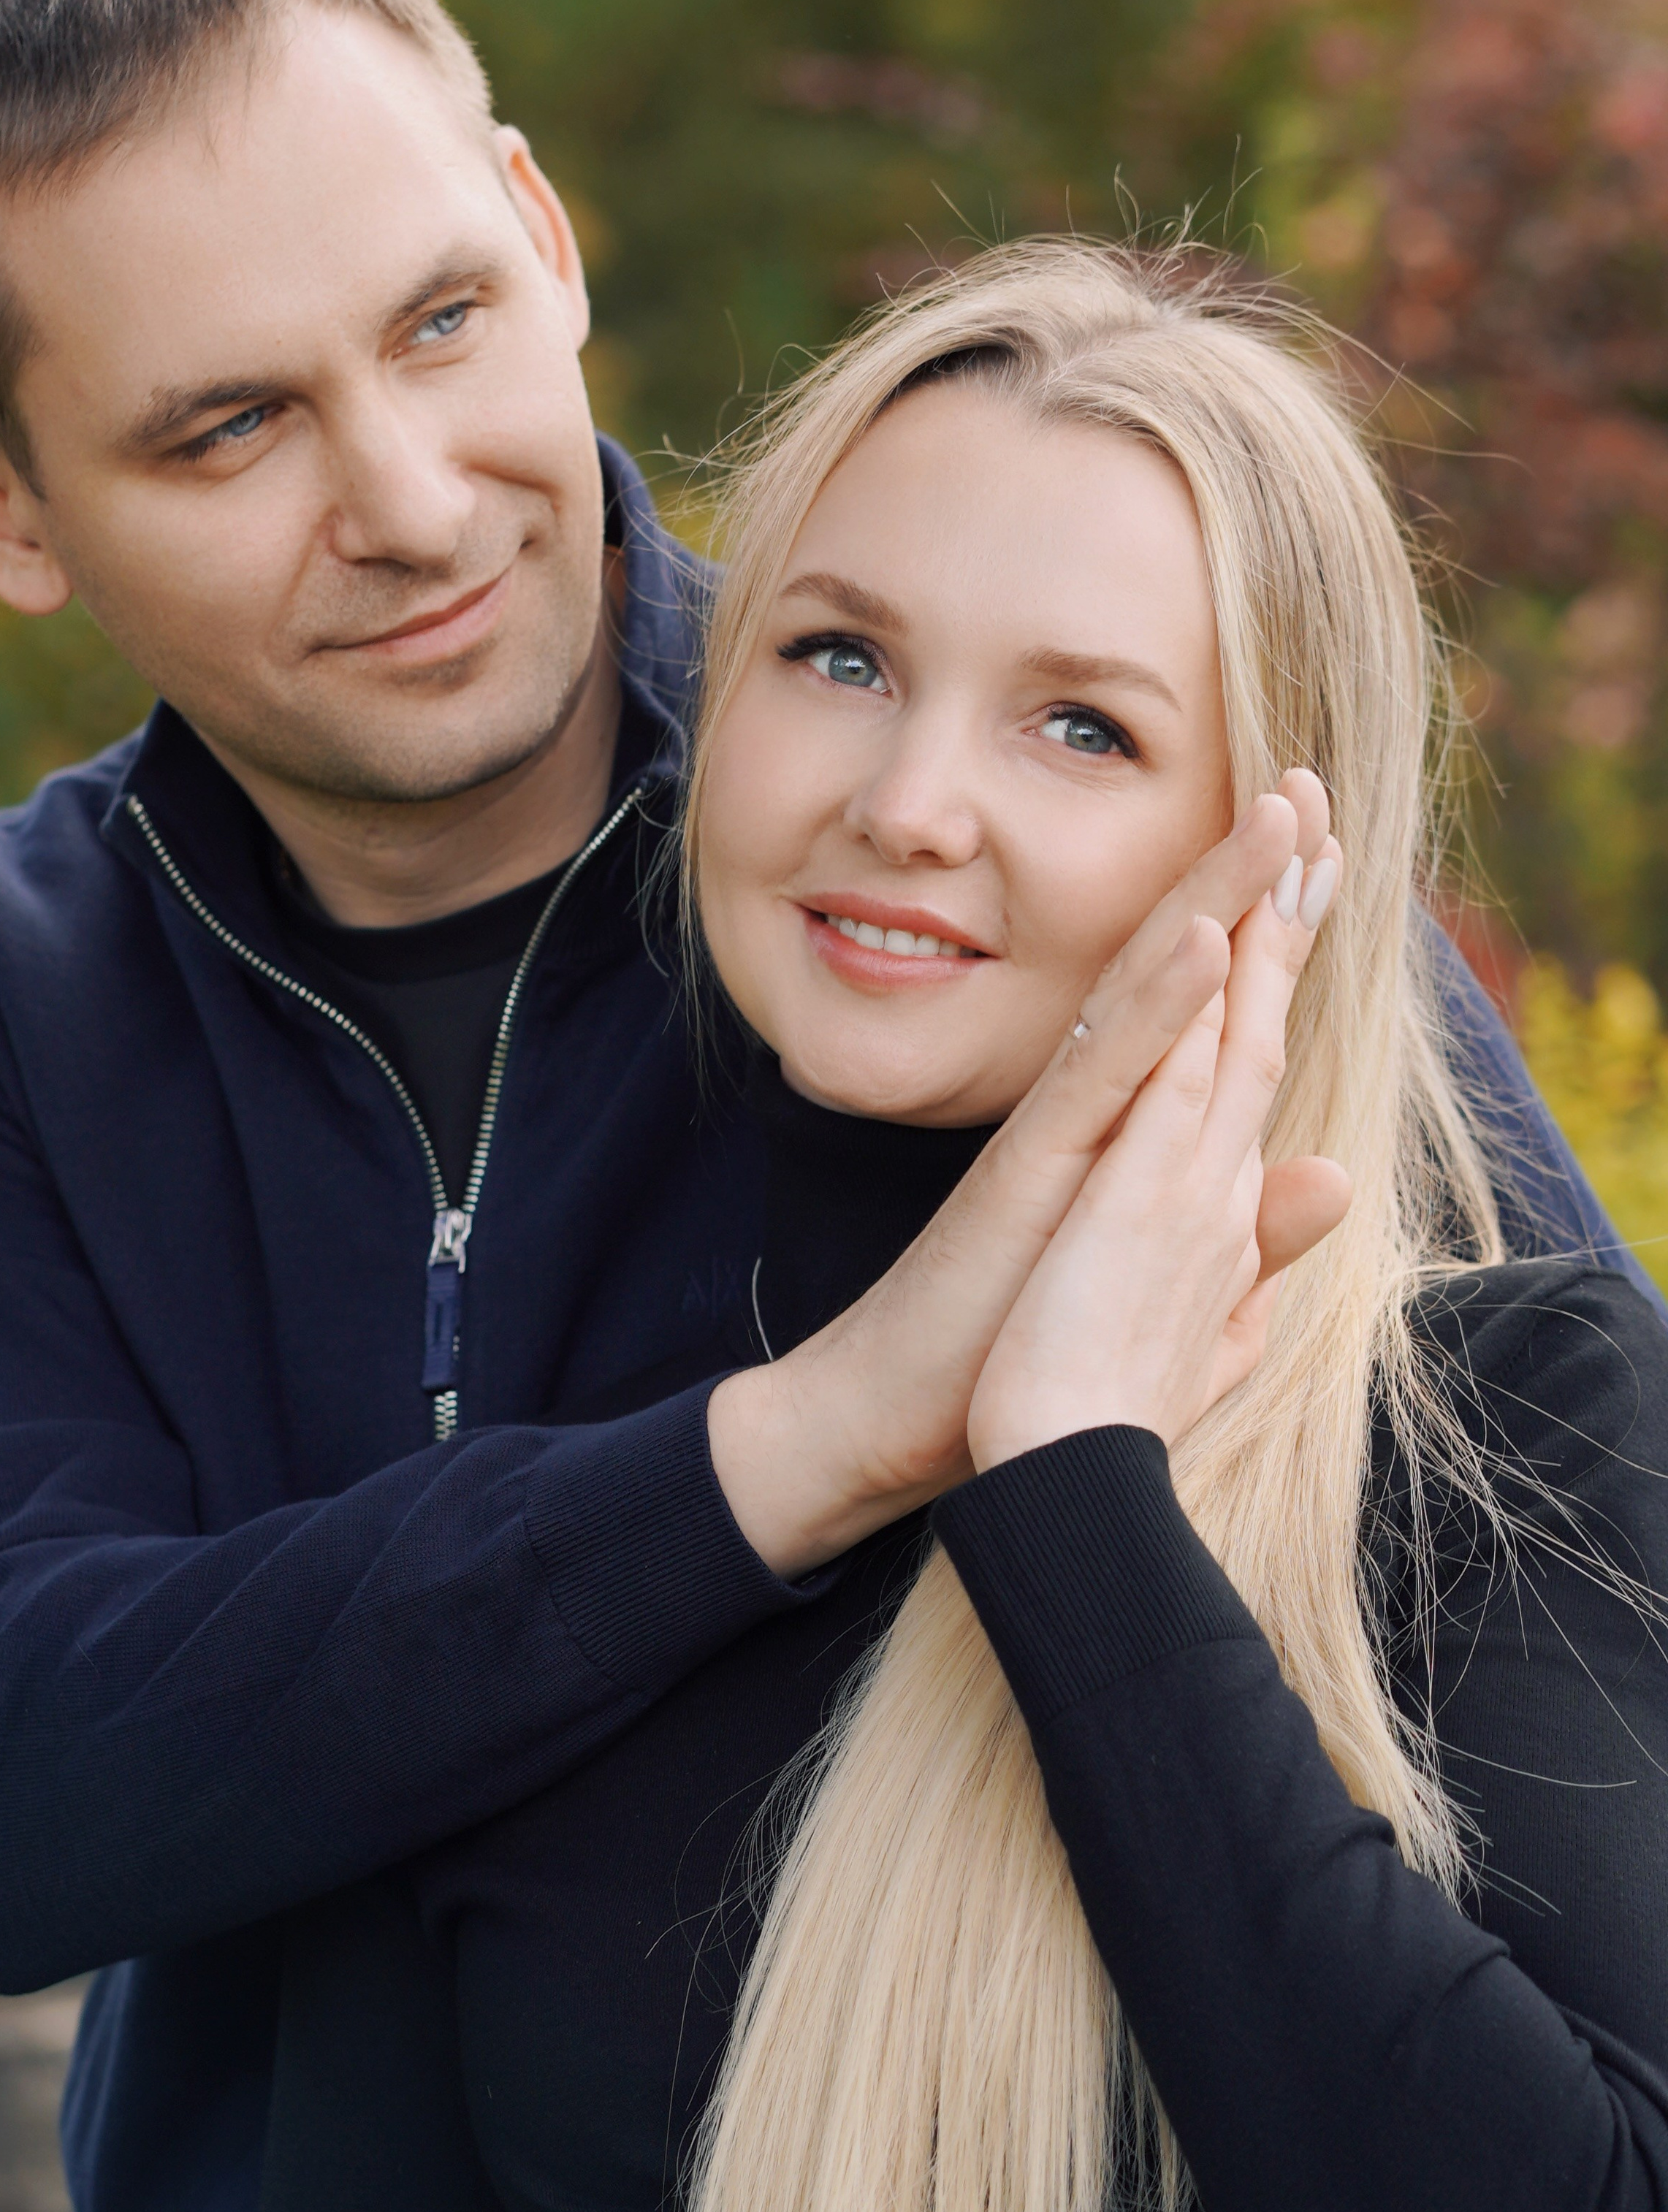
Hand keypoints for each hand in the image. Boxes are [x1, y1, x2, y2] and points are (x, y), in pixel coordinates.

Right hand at [710, 775, 1334, 1574]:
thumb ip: (1244, 1236)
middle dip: (1249, 877)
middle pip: (1182, 971)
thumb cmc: (997, 1367)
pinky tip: (1208, 939)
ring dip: (1214, 897)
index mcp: (1122, 1139)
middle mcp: (1089, 1112)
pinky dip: (1160, 1004)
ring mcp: (1056, 1131)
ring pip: (1145, 991)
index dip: (1273, 933)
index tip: (1329, 857)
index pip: (1212, 1018)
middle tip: (1309, 785)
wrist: (880, 1425)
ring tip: (1276, 816)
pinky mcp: (1025, 1166)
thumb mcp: (1158, 1291)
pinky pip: (1098, 1073)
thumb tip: (1332, 1178)